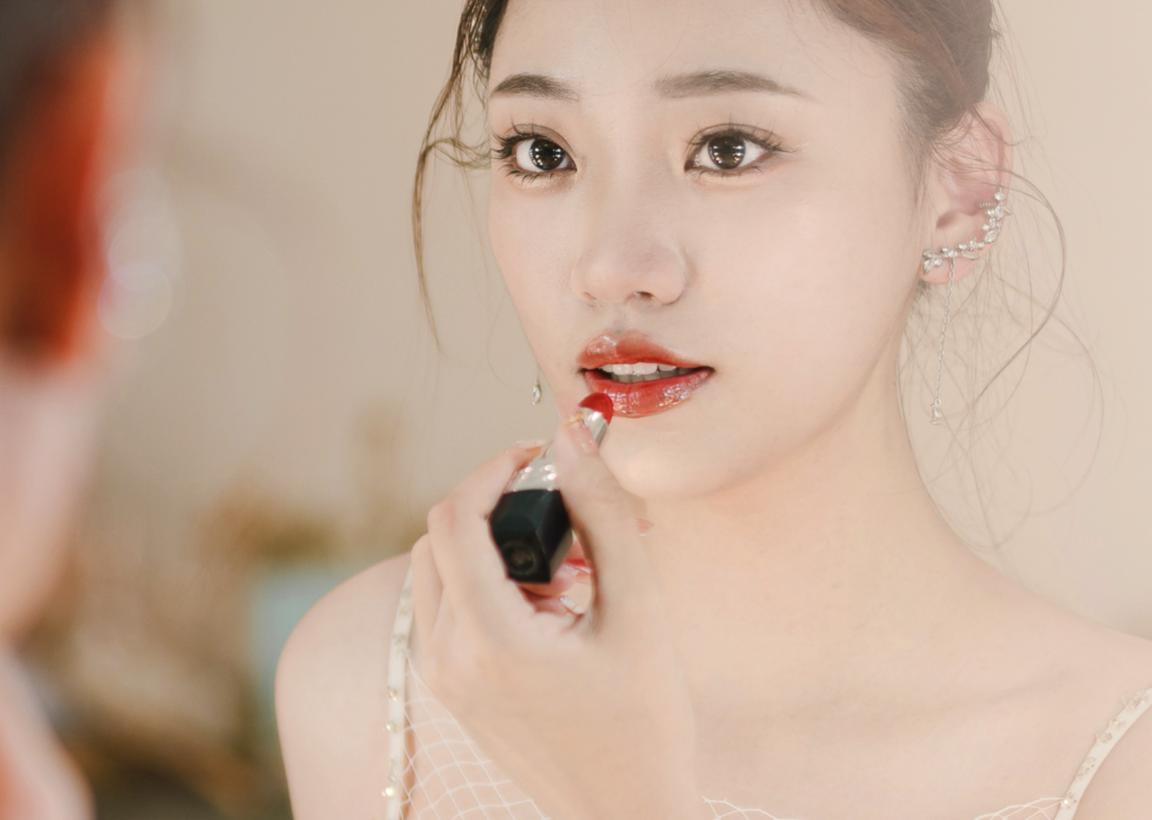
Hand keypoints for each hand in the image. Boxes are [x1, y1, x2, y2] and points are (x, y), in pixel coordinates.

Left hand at [411, 411, 705, 819]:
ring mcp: (443, 679)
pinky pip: (447, 609)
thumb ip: (601, 513)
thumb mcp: (639, 608)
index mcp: (489, 639)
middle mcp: (448, 659)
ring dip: (492, 545)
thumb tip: (572, 437)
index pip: (456, 517)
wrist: (628, 811)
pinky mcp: (452, 691)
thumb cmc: (645, 720)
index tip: (542, 458)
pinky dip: (488, 584)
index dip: (494, 470)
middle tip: (565, 508)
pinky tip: (554, 605)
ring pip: (438, 571)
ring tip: (570, 568)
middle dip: (498, 505)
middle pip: (439, 537)